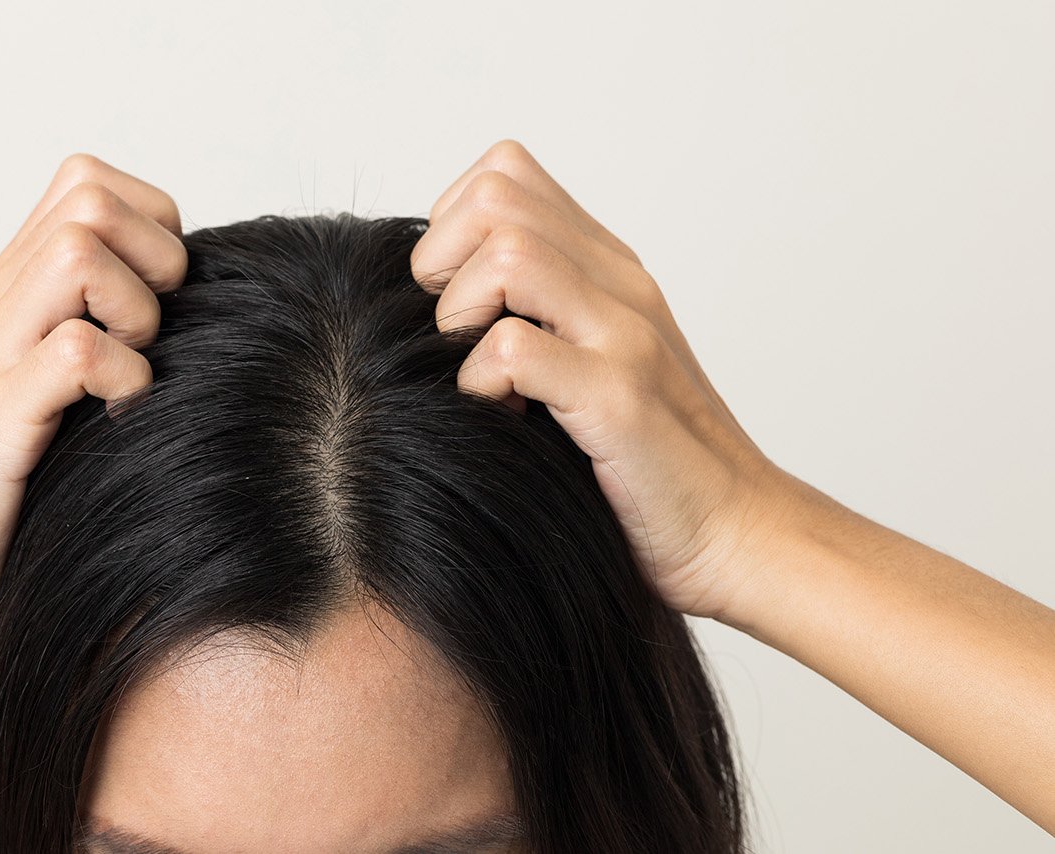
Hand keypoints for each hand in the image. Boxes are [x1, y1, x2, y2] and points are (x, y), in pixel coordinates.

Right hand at [0, 154, 186, 657]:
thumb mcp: (27, 401)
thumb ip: (72, 347)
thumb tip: (172, 328)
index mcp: (0, 301)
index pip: (84, 184)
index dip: (147, 224)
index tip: (159, 301)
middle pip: (88, 196)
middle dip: (154, 253)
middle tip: (152, 334)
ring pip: (78, 251)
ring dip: (136, 308)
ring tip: (129, 375)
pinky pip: (77, 352)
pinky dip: (122, 378)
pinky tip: (116, 420)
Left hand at [411, 140, 798, 619]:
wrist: (737, 533)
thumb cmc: (646, 462)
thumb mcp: (587, 363)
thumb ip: (535, 317)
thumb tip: (427, 305)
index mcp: (606, 269)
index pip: (504, 174)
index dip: (451, 228)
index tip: (453, 303)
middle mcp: (619, 286)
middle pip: (496, 195)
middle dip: (441, 264)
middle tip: (453, 337)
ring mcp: (623, 337)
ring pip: (507, 254)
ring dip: (461, 315)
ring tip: (475, 373)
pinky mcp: (619, 400)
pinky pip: (513, 349)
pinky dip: (479, 382)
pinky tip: (500, 417)